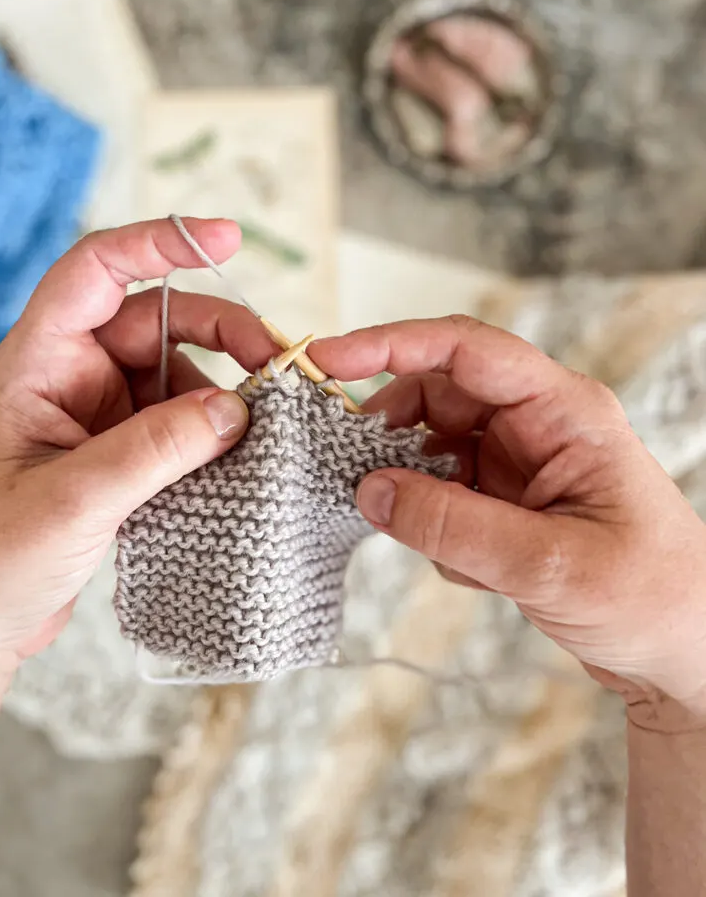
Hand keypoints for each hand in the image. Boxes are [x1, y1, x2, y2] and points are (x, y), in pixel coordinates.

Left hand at [0, 217, 272, 674]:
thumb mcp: (74, 498)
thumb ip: (157, 448)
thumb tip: (238, 409)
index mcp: (39, 361)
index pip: (98, 270)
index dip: (160, 242)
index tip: (226, 239)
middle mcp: (72, 376)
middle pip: (158, 321)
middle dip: (221, 332)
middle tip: (276, 366)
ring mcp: (98, 417)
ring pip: (178, 376)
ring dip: (224, 393)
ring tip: (266, 426)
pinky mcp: (119, 457)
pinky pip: (180, 426)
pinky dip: (215, 435)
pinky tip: (245, 458)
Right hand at [312, 316, 705, 731]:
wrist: (685, 654)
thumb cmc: (652, 598)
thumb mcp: (549, 564)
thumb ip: (453, 525)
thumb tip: (369, 489)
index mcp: (564, 412)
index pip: (465, 351)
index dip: (391, 345)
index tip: (329, 361)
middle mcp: (537, 426)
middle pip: (437, 394)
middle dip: (390, 428)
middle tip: (350, 468)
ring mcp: (519, 464)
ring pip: (432, 445)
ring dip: (413, 487)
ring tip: (428, 537)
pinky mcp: (505, 502)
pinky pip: (441, 494)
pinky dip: (436, 529)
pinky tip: (477, 572)